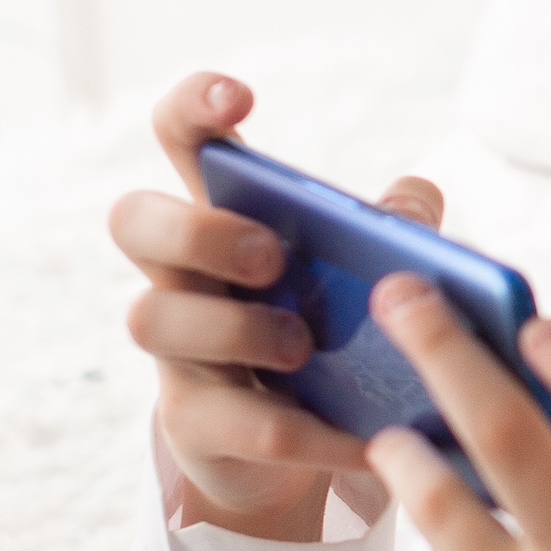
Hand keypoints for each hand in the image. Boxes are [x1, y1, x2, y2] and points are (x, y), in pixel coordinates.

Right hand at [109, 70, 444, 543]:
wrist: (306, 450)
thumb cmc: (327, 333)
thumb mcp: (365, 278)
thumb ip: (393, 236)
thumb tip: (417, 196)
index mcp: (222, 218)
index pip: (178, 140)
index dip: (192, 108)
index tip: (240, 101)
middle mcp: (180, 276)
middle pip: (133, 221)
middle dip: (197, 231)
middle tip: (271, 258)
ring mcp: (175, 350)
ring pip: (153, 318)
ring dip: (236, 328)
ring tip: (305, 348)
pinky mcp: (193, 424)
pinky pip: (232, 423)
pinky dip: (305, 432)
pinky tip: (366, 443)